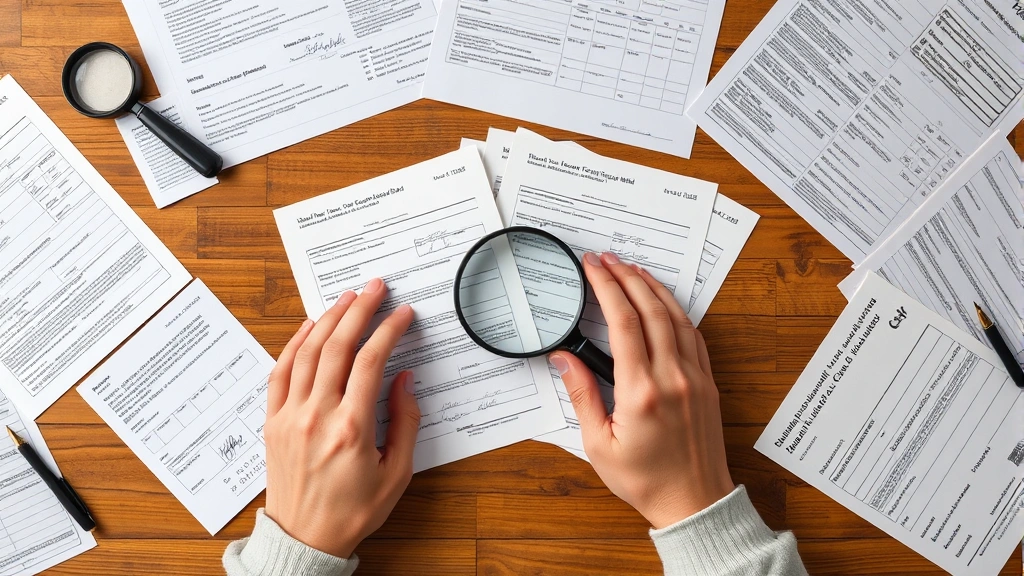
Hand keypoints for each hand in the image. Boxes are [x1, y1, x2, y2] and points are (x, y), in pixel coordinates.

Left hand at [263, 278, 419, 557]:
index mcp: (351, 429)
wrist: (305, 539)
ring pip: (307, 352)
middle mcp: (316, 416)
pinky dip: (294, 344)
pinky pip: (280, 371)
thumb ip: (404, 423)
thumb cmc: (352, 511)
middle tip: (375, 288)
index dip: (388, 330)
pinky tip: (310, 326)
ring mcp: (290, 416)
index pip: (370, 362)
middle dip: (359, 310)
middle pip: (337, 346)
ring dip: (328, 319)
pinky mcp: (273, 421)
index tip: (402, 314)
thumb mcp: (396, 473)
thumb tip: (404, 380)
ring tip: (346, 299)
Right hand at [551, 252, 734, 528]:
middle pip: (650, 310)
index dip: (606, 287)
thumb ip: (582, 395)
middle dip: (626, 277)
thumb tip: (563, 358)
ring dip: (652, 288)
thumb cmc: (645, 480)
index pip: (622, 322)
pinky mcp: (707, 383)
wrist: (694, 502)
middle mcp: (672, 378)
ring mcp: (694, 378)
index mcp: (641, 392)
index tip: (592, 267)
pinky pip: (693, 335)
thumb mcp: (599, 444)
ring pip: (676, 317)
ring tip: (632, 269)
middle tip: (607, 258)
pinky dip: (676, 311)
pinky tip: (663, 302)